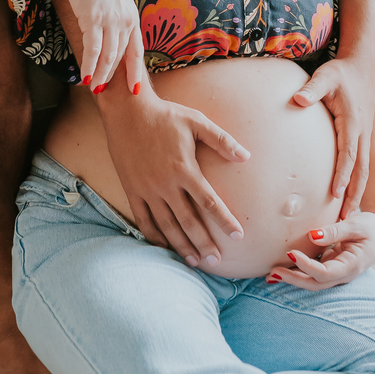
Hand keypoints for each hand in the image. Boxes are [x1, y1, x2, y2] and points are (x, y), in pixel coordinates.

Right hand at [61, 0, 144, 93]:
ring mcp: (111, 20)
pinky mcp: (94, 19)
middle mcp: (125, 20)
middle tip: (107, 93)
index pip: (137, 51)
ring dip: (102, 75)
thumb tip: (110, 32)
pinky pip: (93, 49)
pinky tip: (86, 77)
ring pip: (108, 56)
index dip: (135, 71)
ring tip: (95, 88)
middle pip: (121, 57)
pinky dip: (90, 66)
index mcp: (132, 16)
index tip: (135, 88)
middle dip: (114, 77)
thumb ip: (116, 15)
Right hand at [100, 89, 250, 267]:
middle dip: (204, 243)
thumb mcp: (197, 121)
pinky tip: (163, 247)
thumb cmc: (165, 115)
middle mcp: (166, 184)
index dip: (225, 221)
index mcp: (185, 169)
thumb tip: (246, 156)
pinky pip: (143, 219)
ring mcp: (147, 189)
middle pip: (189, 221)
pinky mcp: (132, 190)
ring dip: (181, 245)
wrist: (128, 111)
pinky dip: (153, 236)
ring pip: (166, 225)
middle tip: (216, 261)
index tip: (238, 235)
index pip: (209, 202)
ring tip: (194, 261)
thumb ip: (222, 140)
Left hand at [266, 211, 374, 290]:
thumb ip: (335, 231)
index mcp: (352, 265)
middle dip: (293, 279)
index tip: (290, 253)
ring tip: (270, 275)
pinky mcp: (332, 267)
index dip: (306, 266)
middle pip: (315, 283)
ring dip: (292, 279)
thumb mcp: (356, 225)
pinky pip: (313, 274)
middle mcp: (343, 274)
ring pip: (312, 282)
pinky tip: (281, 269)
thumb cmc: (372, 228)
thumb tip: (312, 235)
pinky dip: (298, 272)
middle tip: (272, 272)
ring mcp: (337, 273)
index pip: (325, 273)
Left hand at [291, 56, 374, 215]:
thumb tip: (297, 100)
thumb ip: (311, 89)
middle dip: (354, 195)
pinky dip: (357, 182)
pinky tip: (350, 195)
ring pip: (363, 170)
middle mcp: (362, 134)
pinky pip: (361, 164)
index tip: (336, 196)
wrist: (363, 65)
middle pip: (360, 171)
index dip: (342, 176)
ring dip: (357, 193)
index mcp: (352, 123)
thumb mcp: (325, 77)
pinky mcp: (363, 136)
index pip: (348, 154)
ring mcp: (365, 136)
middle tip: (347, 221)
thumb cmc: (341, 72)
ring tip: (350, 217)